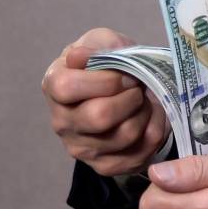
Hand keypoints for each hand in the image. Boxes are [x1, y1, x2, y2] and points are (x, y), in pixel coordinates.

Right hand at [43, 28, 168, 175]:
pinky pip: (137, 154)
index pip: (67, 88)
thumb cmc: (110, 64)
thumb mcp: (104, 43)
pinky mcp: (104, 165)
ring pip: (123, 135)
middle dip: (130, 98)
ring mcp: (80, 148)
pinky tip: (150, 118)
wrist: (124, 91)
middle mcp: (61, 121)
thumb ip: (96, 45)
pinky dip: (154, 132)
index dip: (106, 80)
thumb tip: (78, 56)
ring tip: (145, 101)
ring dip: (145, 114)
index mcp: (54, 86)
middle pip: (99, 116)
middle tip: (139, 88)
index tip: (126, 75)